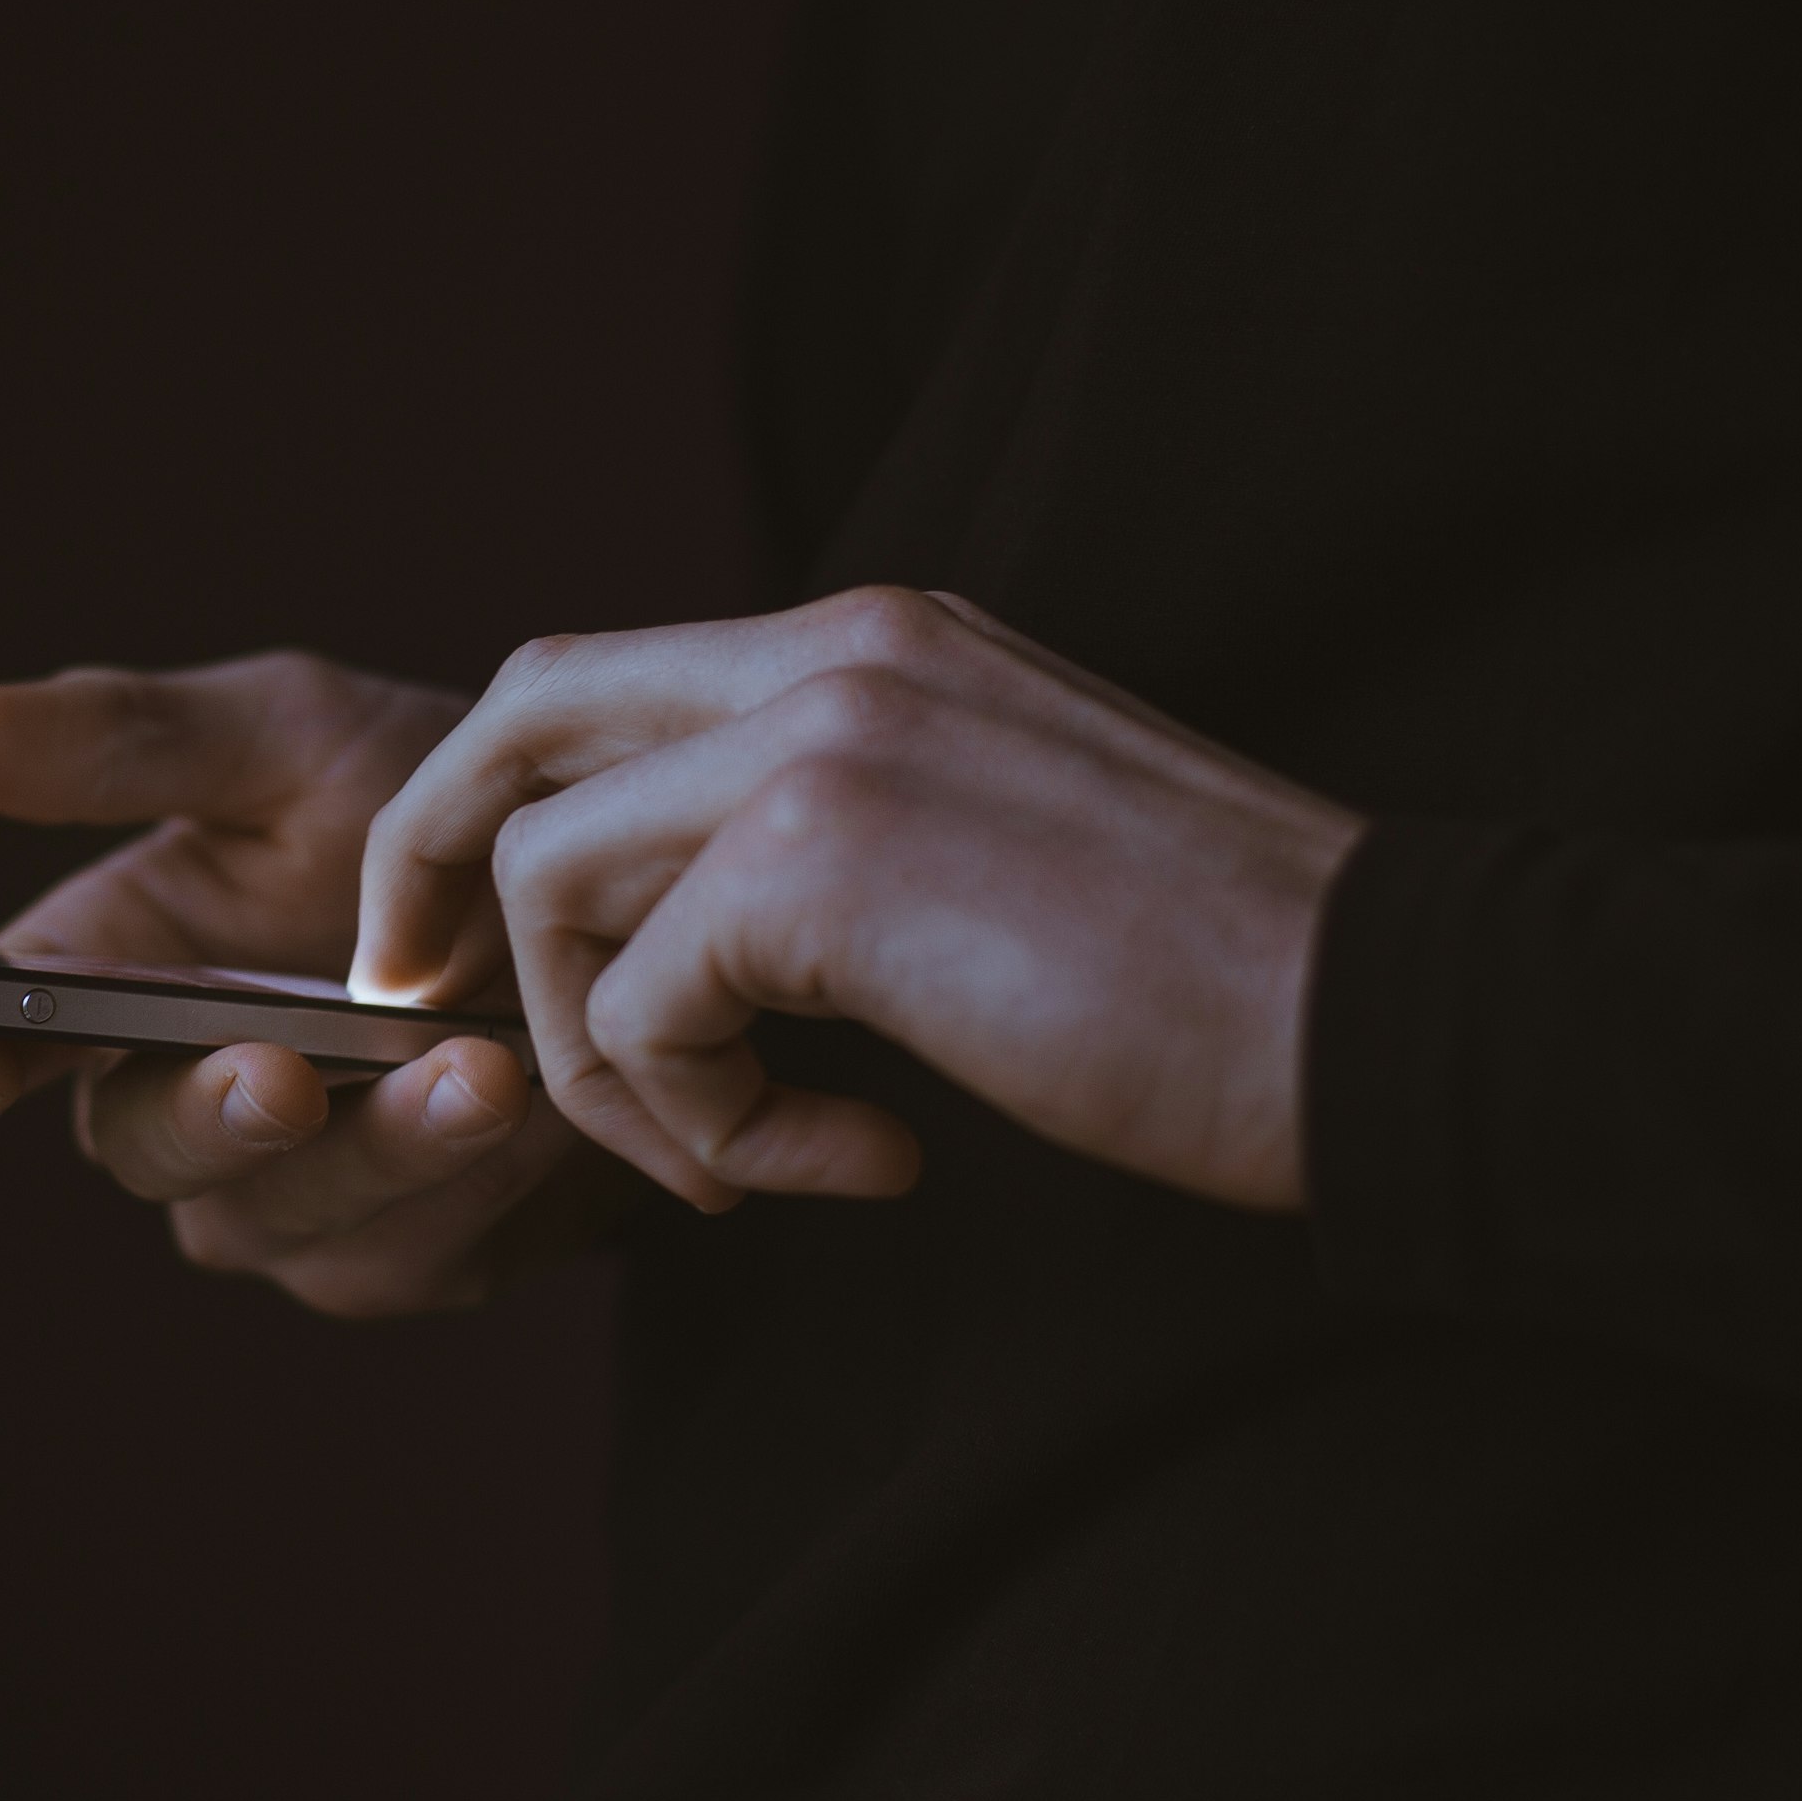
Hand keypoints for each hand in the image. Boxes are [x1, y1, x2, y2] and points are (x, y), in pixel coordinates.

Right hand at [0, 651, 627, 1314]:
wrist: (614, 887)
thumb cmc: (424, 799)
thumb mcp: (285, 736)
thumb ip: (120, 741)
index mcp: (98, 980)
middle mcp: (167, 1105)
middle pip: (136, 1151)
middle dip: (207, 1116)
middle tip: (281, 1073)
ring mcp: (280, 1200)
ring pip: (276, 1218)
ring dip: (377, 1151)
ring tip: (476, 1068)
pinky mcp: (399, 1258)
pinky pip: (404, 1252)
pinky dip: (470, 1179)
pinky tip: (536, 1102)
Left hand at [352, 587, 1365, 1212]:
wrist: (1379, 1017)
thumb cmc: (1210, 978)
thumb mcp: (992, 845)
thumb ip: (835, 836)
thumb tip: (681, 934)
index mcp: (877, 637)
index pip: (597, 678)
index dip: (492, 806)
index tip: (463, 943)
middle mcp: (835, 649)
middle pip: (517, 719)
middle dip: (431, 870)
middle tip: (422, 1009)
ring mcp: (823, 737)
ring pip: (551, 878)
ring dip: (607, 1056)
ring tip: (738, 1155)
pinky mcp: (822, 861)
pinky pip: (645, 1007)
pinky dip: (700, 1124)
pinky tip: (848, 1163)